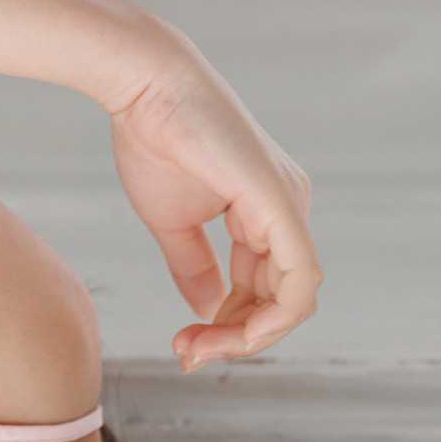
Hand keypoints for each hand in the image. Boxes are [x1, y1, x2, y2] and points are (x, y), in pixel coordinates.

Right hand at [107, 31, 323, 369]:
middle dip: (235, 340)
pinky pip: (296, 280)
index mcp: (268, 213)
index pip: (266, 292)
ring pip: (292, 302)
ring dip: (244, 338)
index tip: (185, 346)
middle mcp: (288, 210)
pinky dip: (269, 318)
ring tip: (193, 347)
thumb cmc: (155, 140)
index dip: (231, 330)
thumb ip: (195, 268)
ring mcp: (289, 207)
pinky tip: (230, 333)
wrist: (144, 86)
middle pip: (281, 304)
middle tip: (186, 355)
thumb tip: (207, 311)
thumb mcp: (175, 223)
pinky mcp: (280, 205)